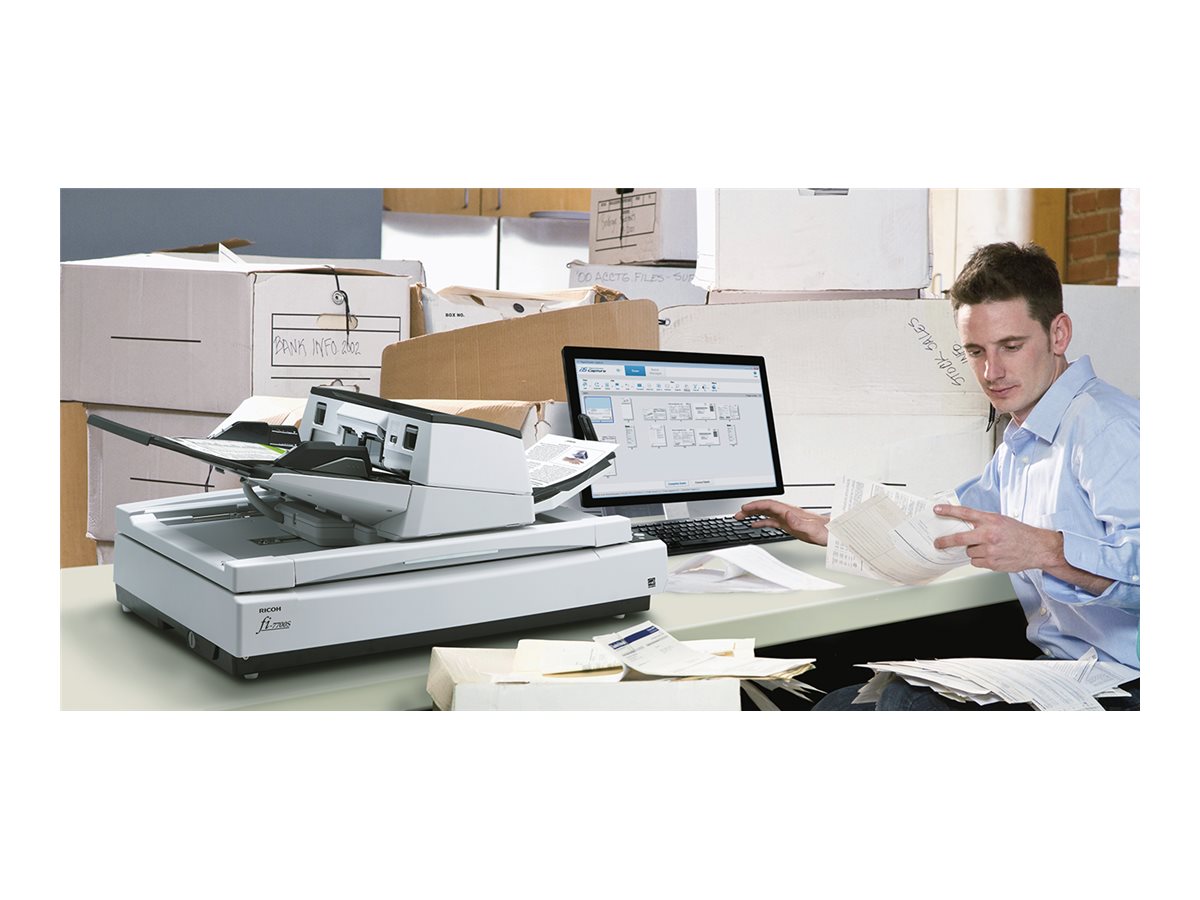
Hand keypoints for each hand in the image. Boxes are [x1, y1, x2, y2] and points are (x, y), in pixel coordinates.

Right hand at [735, 499, 829, 546]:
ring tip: (741, 517)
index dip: (757, 505)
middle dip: (751, 508)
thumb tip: (786, 514)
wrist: (834, 535)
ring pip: (767, 513)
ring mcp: (789, 518)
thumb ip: (799, 522)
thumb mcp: (813, 530)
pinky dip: (762, 522)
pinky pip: (772, 521)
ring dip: (753, 514)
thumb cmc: (826, 532)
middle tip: (738, 513)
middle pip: (766, 507)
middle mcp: (788, 513)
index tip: (745, 508)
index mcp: (792, 512)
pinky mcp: (790, 525)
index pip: (770, 505)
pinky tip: (755, 524)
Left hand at [932, 504, 1063, 572]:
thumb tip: (964, 525)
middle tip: (938, 543)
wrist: (1038, 548)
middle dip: (945, 541)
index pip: (965, 513)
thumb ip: (983, 522)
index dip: (948, 511)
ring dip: (973, 550)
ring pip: (968, 552)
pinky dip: (980, 559)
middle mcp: (988, 534)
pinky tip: (991, 555)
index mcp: (990, 520)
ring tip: (988, 548)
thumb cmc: (1020, 533)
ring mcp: (990, 550)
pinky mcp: (992, 563)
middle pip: (959, 538)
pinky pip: (976, 562)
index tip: (937, 509)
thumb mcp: (1001, 520)